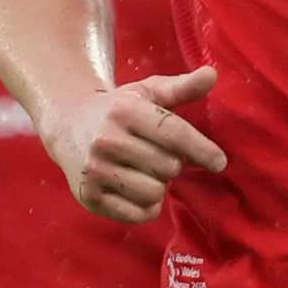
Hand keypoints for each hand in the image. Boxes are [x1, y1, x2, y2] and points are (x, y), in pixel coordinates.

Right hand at [42, 66, 224, 223]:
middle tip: (155, 155)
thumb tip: (213, 74)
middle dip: (171, 164)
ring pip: (155, 193)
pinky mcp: (89, 196)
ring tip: (143, 171)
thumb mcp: (146, 93)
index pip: (173, 133)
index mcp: (124, 111)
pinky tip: (136, 189)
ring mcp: (94, 170)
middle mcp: (106, 140)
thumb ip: (182, 87)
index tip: (220, 162)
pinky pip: (138, 213)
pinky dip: (146, 206)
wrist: (67, 124)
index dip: (201, 149)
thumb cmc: (117, 109)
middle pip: (169, 167)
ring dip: (158, 185)